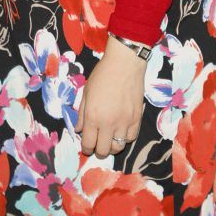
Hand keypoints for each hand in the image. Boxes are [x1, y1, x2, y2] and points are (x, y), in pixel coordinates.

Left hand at [76, 36, 145, 157]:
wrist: (124, 64)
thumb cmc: (102, 75)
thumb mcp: (86, 93)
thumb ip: (81, 114)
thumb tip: (78, 130)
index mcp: (93, 116)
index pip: (88, 143)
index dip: (86, 149)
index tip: (87, 147)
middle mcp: (108, 123)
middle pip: (103, 150)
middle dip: (98, 151)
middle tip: (97, 145)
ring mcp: (124, 122)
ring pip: (119, 147)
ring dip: (112, 146)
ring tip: (109, 139)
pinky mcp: (137, 119)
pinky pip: (131, 138)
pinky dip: (125, 138)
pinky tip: (121, 131)